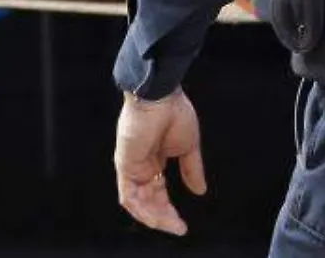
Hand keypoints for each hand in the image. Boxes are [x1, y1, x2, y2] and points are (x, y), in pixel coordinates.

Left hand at [114, 91, 206, 235]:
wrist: (161, 97)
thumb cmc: (175, 114)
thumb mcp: (188, 148)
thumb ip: (192, 170)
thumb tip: (200, 191)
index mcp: (155, 161)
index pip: (159, 192)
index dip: (170, 209)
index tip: (183, 223)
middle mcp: (141, 167)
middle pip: (149, 200)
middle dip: (163, 216)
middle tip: (178, 227)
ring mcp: (131, 167)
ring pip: (138, 203)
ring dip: (154, 217)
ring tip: (171, 225)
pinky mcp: (124, 166)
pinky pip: (129, 196)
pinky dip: (141, 209)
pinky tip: (156, 217)